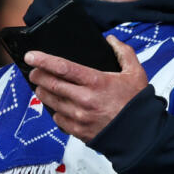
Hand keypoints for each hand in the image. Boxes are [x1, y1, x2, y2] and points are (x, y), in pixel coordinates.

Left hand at [26, 36, 146, 142]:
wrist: (141, 134)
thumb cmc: (137, 103)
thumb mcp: (136, 73)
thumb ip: (124, 53)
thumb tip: (110, 39)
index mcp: (97, 82)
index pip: (63, 68)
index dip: (43, 60)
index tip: (31, 56)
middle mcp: (84, 99)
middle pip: (50, 84)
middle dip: (37, 76)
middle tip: (34, 71)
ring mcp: (79, 116)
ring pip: (50, 101)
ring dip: (43, 92)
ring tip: (42, 87)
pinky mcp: (78, 131)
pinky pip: (57, 119)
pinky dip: (55, 111)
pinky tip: (59, 106)